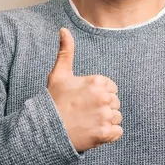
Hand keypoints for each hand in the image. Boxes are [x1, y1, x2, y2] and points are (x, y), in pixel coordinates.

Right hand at [47, 28, 122, 151]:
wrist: (47, 130)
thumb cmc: (54, 101)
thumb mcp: (59, 74)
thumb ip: (66, 51)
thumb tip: (63, 29)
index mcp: (97, 81)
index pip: (111, 88)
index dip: (99, 94)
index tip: (85, 99)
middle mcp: (103, 97)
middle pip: (115, 102)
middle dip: (103, 107)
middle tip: (84, 111)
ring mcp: (105, 116)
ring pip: (116, 117)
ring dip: (106, 121)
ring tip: (88, 122)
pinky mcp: (105, 133)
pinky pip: (118, 132)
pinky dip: (109, 134)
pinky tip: (94, 131)